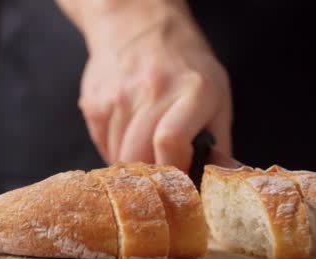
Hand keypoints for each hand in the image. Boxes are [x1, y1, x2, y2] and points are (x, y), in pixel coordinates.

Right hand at [78, 13, 231, 171]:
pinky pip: (101, 145)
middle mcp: (153, 90)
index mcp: (193, 91)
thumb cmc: (185, 65)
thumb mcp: (216, 94)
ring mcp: (119, 95)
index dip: (174, 169)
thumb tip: (220, 177)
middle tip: (159, 174)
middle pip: (138, 155)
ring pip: (118, 155)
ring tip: (145, 149)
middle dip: (149, 177)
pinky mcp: (95, 101)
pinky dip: (114, 150)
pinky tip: (127, 135)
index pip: (171, 141)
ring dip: (131, 164)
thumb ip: (219, 140)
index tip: (179, 178)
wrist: (139, 24)